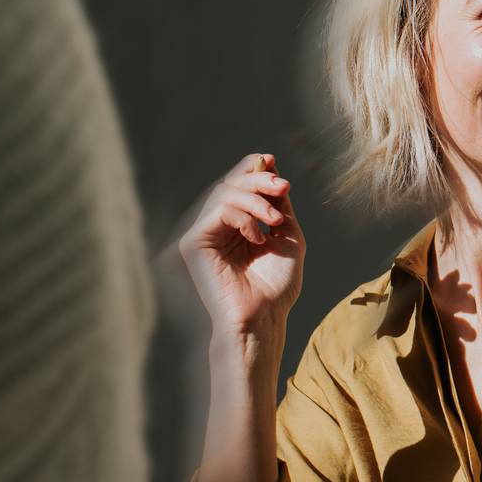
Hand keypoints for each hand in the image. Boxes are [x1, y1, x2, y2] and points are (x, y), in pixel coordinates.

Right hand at [179, 153, 304, 338]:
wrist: (264, 317)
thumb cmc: (277, 285)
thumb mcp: (287, 235)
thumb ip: (278, 203)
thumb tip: (270, 164)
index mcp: (239, 224)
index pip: (240, 185)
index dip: (255, 169)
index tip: (276, 166)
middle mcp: (219, 226)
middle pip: (231, 183)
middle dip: (259, 179)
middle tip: (283, 187)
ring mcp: (205, 234)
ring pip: (224, 193)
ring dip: (255, 198)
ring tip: (275, 220)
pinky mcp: (194, 243)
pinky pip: (217, 212)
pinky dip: (243, 216)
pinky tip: (257, 237)